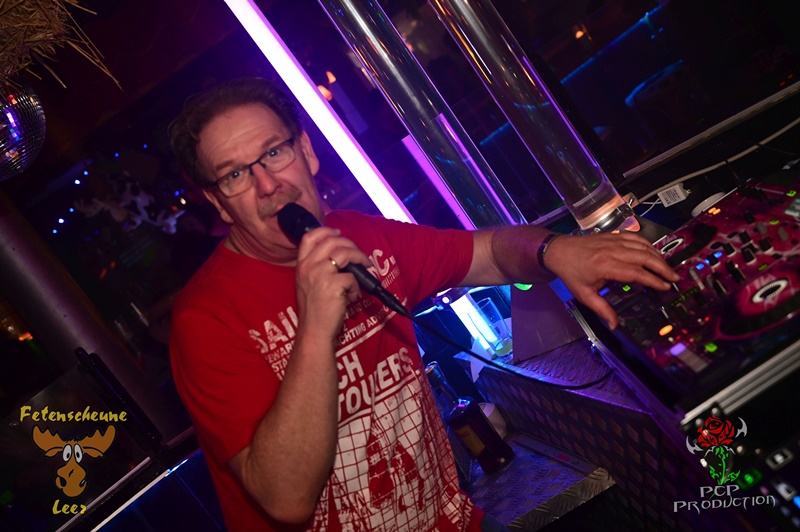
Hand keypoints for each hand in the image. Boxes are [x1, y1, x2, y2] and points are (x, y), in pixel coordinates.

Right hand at [293, 227, 372, 340]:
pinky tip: (353, 296)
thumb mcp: (308, 284)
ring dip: (360, 258)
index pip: (310, 237)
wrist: (314, 331)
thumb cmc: (315, 310)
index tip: (338, 233)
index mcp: (301, 265)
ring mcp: (319, 275)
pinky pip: (353, 277)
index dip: (326, 230)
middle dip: (350, 244)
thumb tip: (342, 255)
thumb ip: (319, 268)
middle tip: (360, 255)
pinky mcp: (333, 285)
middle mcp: (308, 266)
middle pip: (332, 240)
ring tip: (366, 268)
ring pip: (345, 252)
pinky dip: (357, 286)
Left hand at [544, 232, 679, 328]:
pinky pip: (636, 238)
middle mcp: (613, 251)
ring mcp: (614, 241)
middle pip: (645, 257)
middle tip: (675, 278)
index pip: (637, 273)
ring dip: (658, 256)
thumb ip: (602, 309)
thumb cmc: (571, 273)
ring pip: (643, 246)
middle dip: (663, 268)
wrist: (559, 251)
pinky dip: (648, 244)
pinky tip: (654, 253)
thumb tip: (614, 325)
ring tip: (668, 268)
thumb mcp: (584, 295)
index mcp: (606, 266)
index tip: (666, 287)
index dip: (654, 280)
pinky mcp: (613, 236)